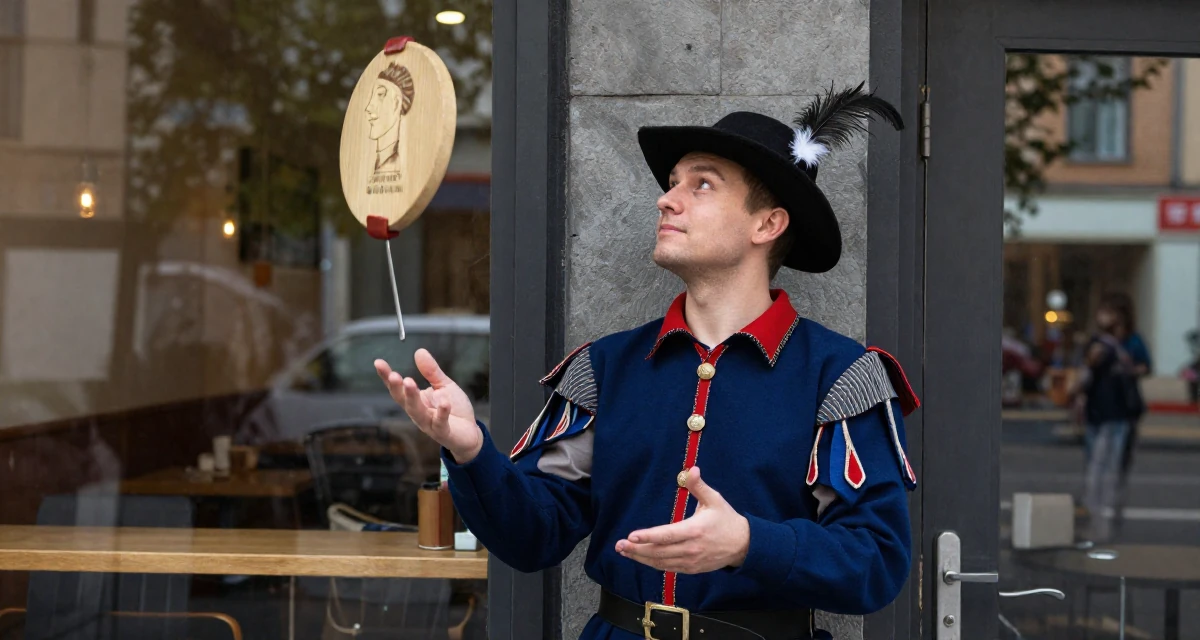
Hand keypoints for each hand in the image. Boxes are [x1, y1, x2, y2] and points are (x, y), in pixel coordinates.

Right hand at [375, 349, 482, 463]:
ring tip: (409, 382)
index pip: (398, 388)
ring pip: (417, 412)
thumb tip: (419, 351)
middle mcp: (419, 413)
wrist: (469, 433)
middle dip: (397, 388)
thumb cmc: (454, 409)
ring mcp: (430, 424)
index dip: (387, 377)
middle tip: (394, 375)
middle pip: (403, 401)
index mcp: (416, 401)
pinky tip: (444, 402)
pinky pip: (441, 422)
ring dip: (412, 398)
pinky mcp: (444, 432)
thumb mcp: (443, 385)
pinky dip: (442, 413)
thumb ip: (431, 371)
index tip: (378, 363)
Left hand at [615, 466, 749, 573]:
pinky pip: (668, 568)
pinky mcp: (691, 569)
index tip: (631, 536)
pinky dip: (653, 564)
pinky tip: (641, 558)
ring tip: (624, 552)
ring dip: (641, 558)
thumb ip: (699, 486)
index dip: (648, 536)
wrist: (743, 545)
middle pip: (659, 551)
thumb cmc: (727, 520)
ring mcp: (690, 561)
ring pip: (661, 562)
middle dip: (637, 549)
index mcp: (695, 530)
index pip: (667, 535)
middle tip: (619, 545)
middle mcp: (691, 548)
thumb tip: (691, 469)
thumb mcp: (714, 499)